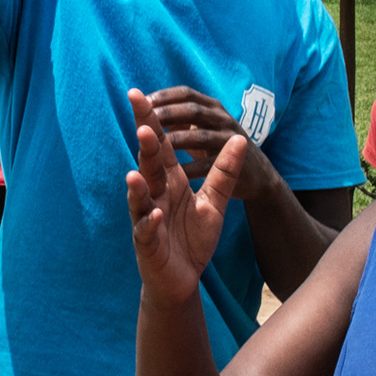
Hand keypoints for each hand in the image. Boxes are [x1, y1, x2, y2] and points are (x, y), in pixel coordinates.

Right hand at [127, 90, 244, 308]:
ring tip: (135, 171)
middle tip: (142, 124)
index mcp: (169, 182)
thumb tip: (240, 139)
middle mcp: (154, 195)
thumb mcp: (215, 202)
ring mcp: (147, 219)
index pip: (160, 147)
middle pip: (147, 166)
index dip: (151, 123)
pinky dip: (150, 223)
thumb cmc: (192, 239)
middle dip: (144, 147)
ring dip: (137, 186)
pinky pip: (146, 231)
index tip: (140, 95)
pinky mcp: (147, 244)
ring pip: (140, 198)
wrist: (183, 279)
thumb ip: (224, 172)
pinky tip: (156, 214)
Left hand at [133, 83, 244, 183]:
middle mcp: (222, 118)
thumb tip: (146, 105)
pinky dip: (188, 169)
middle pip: (193, 111)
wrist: (256, 173)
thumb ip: (177, 116)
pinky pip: (207, 166)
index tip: (141, 100)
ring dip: (176, 139)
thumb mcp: (202, 126)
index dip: (164, 95)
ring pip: (200, 136)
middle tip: (144, 118)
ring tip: (154, 146)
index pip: (186, 94)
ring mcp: (229, 140)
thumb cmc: (218, 146)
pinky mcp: (233, 164)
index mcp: (211, 106)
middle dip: (168, 113)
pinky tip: (169, 175)